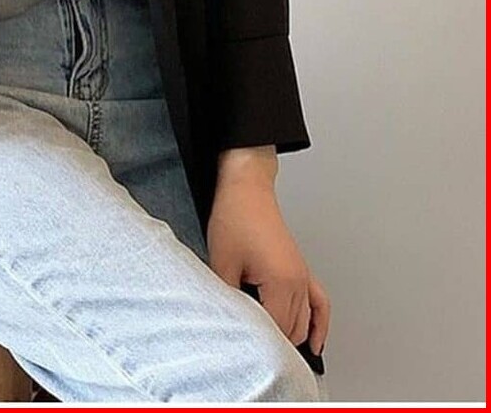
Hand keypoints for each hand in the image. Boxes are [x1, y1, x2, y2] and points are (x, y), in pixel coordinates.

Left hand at [207, 146, 330, 358]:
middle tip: (253, 351)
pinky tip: (316, 343)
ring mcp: (303, 276)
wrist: (246, 189)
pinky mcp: (301, 269)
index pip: (277, 331)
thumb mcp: (221, 262)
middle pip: (292, 331)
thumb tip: (230, 321)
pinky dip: (320, 325)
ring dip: (291, 336)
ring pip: (305, 323)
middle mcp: (298, 282)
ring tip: (274, 353)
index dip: (260, 344)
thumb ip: (228, 298)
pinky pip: (320, 303)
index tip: (247, 353)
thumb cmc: (235, 216)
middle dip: (275, 343)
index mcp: (281, 282)